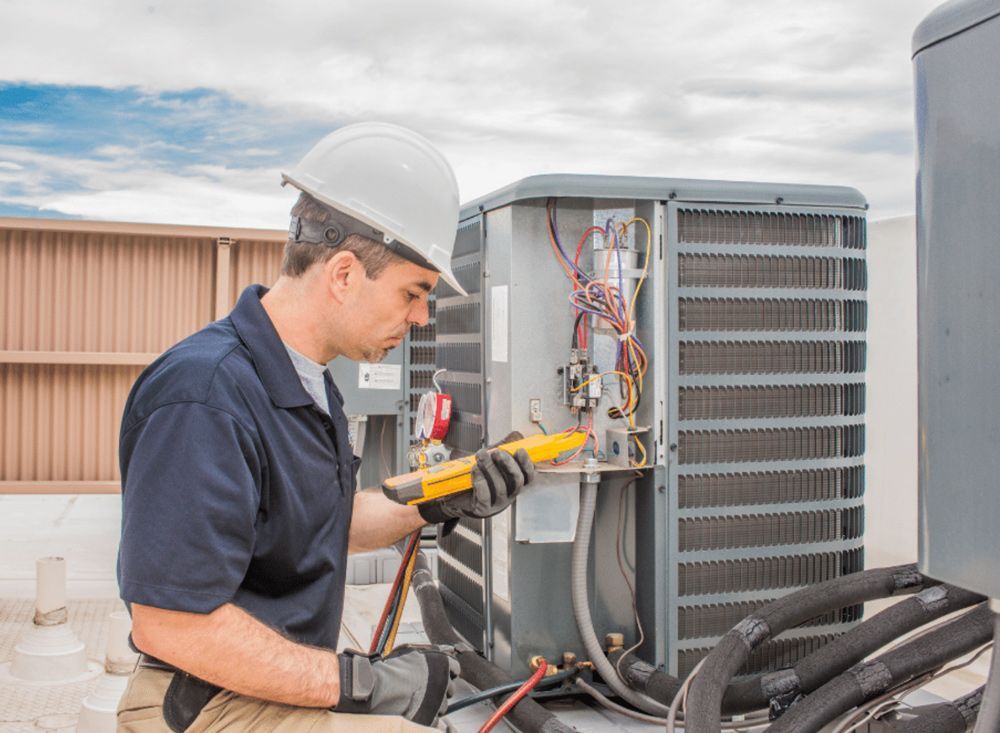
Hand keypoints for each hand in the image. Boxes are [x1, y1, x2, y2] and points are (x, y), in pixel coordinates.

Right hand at [335, 645, 459, 723]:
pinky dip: (429, 717)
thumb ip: (432, 653)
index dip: (446, 672)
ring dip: (434, 703)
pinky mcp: (431, 720)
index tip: (438, 674)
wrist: (376, 690)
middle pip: (450, 688)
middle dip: (440, 688)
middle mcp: (444, 682)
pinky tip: (416, 710)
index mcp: (443, 664)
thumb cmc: (390, 671)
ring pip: (443, 705)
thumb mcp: (413, 654)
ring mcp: (439, 702)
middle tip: (423, 688)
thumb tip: (445, 650)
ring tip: (416, 699)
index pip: (455, 668)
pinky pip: (437, 721)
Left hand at [418, 447, 535, 522]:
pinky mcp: (482, 509)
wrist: (454, 495)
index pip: (528, 476)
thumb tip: (516, 436)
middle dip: (508, 464)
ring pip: (500, 487)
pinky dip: (480, 481)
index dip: (526, 463)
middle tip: (497, 452)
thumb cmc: (474, 477)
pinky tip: (475, 470)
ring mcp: (496, 504)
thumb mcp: (491, 461)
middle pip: (517, 481)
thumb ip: (504, 448)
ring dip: (490, 468)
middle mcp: (508, 495)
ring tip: (481, 456)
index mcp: (513, 484)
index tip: (520, 450)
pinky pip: (485, 496)